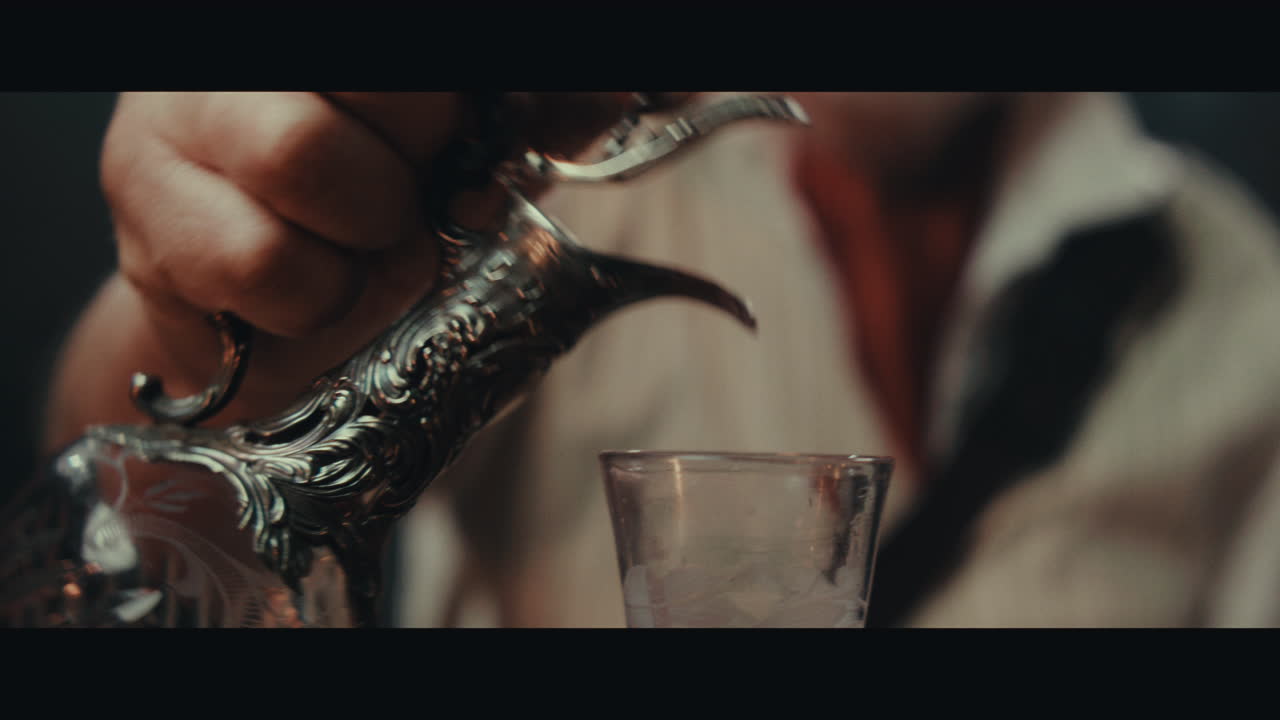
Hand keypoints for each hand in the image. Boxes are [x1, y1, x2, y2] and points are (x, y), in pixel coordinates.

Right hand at [90, 92, 680, 423]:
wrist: (262, 316)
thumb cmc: (370, 216)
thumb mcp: (462, 153)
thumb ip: (533, 115)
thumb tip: (612, 95)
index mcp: (322, 48)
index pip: (406, 67)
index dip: (445, 114)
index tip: (457, 143)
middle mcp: (230, 72)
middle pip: (360, 106)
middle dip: (412, 173)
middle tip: (405, 201)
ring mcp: (173, 136)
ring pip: (299, 175)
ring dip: (363, 248)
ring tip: (360, 254)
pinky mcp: (148, 231)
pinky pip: (262, 266)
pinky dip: (315, 302)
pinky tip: (313, 295)